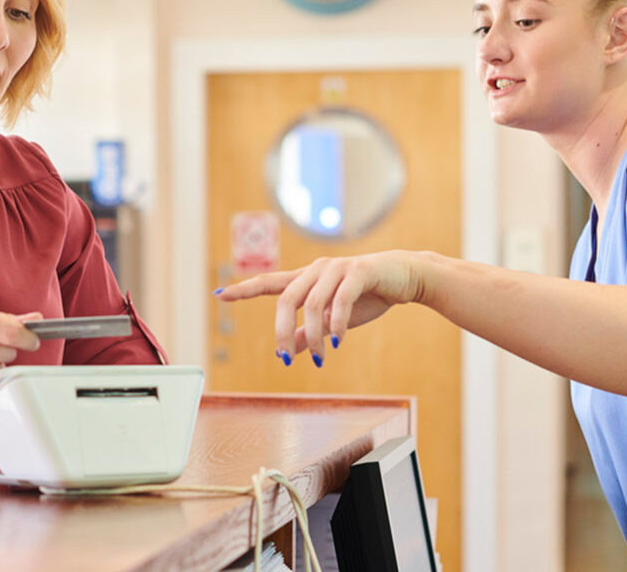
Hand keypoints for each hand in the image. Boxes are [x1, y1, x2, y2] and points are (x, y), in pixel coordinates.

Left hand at [216, 250, 426, 362]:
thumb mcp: (335, 319)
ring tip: (322, 356)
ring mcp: (336, 269)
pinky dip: (336, 324)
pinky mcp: (358, 272)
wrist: (406, 277)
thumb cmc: (369, 295)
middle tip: (286, 358)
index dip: (244, 289)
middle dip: (283, 332)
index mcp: (307, 279)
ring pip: (312, 304)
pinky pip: (339, 301)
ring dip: (314, 334)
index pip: (269, 283)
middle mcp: (316, 270)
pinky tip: (337, 341)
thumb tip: (287, 350)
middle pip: (285, 300)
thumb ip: (310, 332)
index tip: (220, 296)